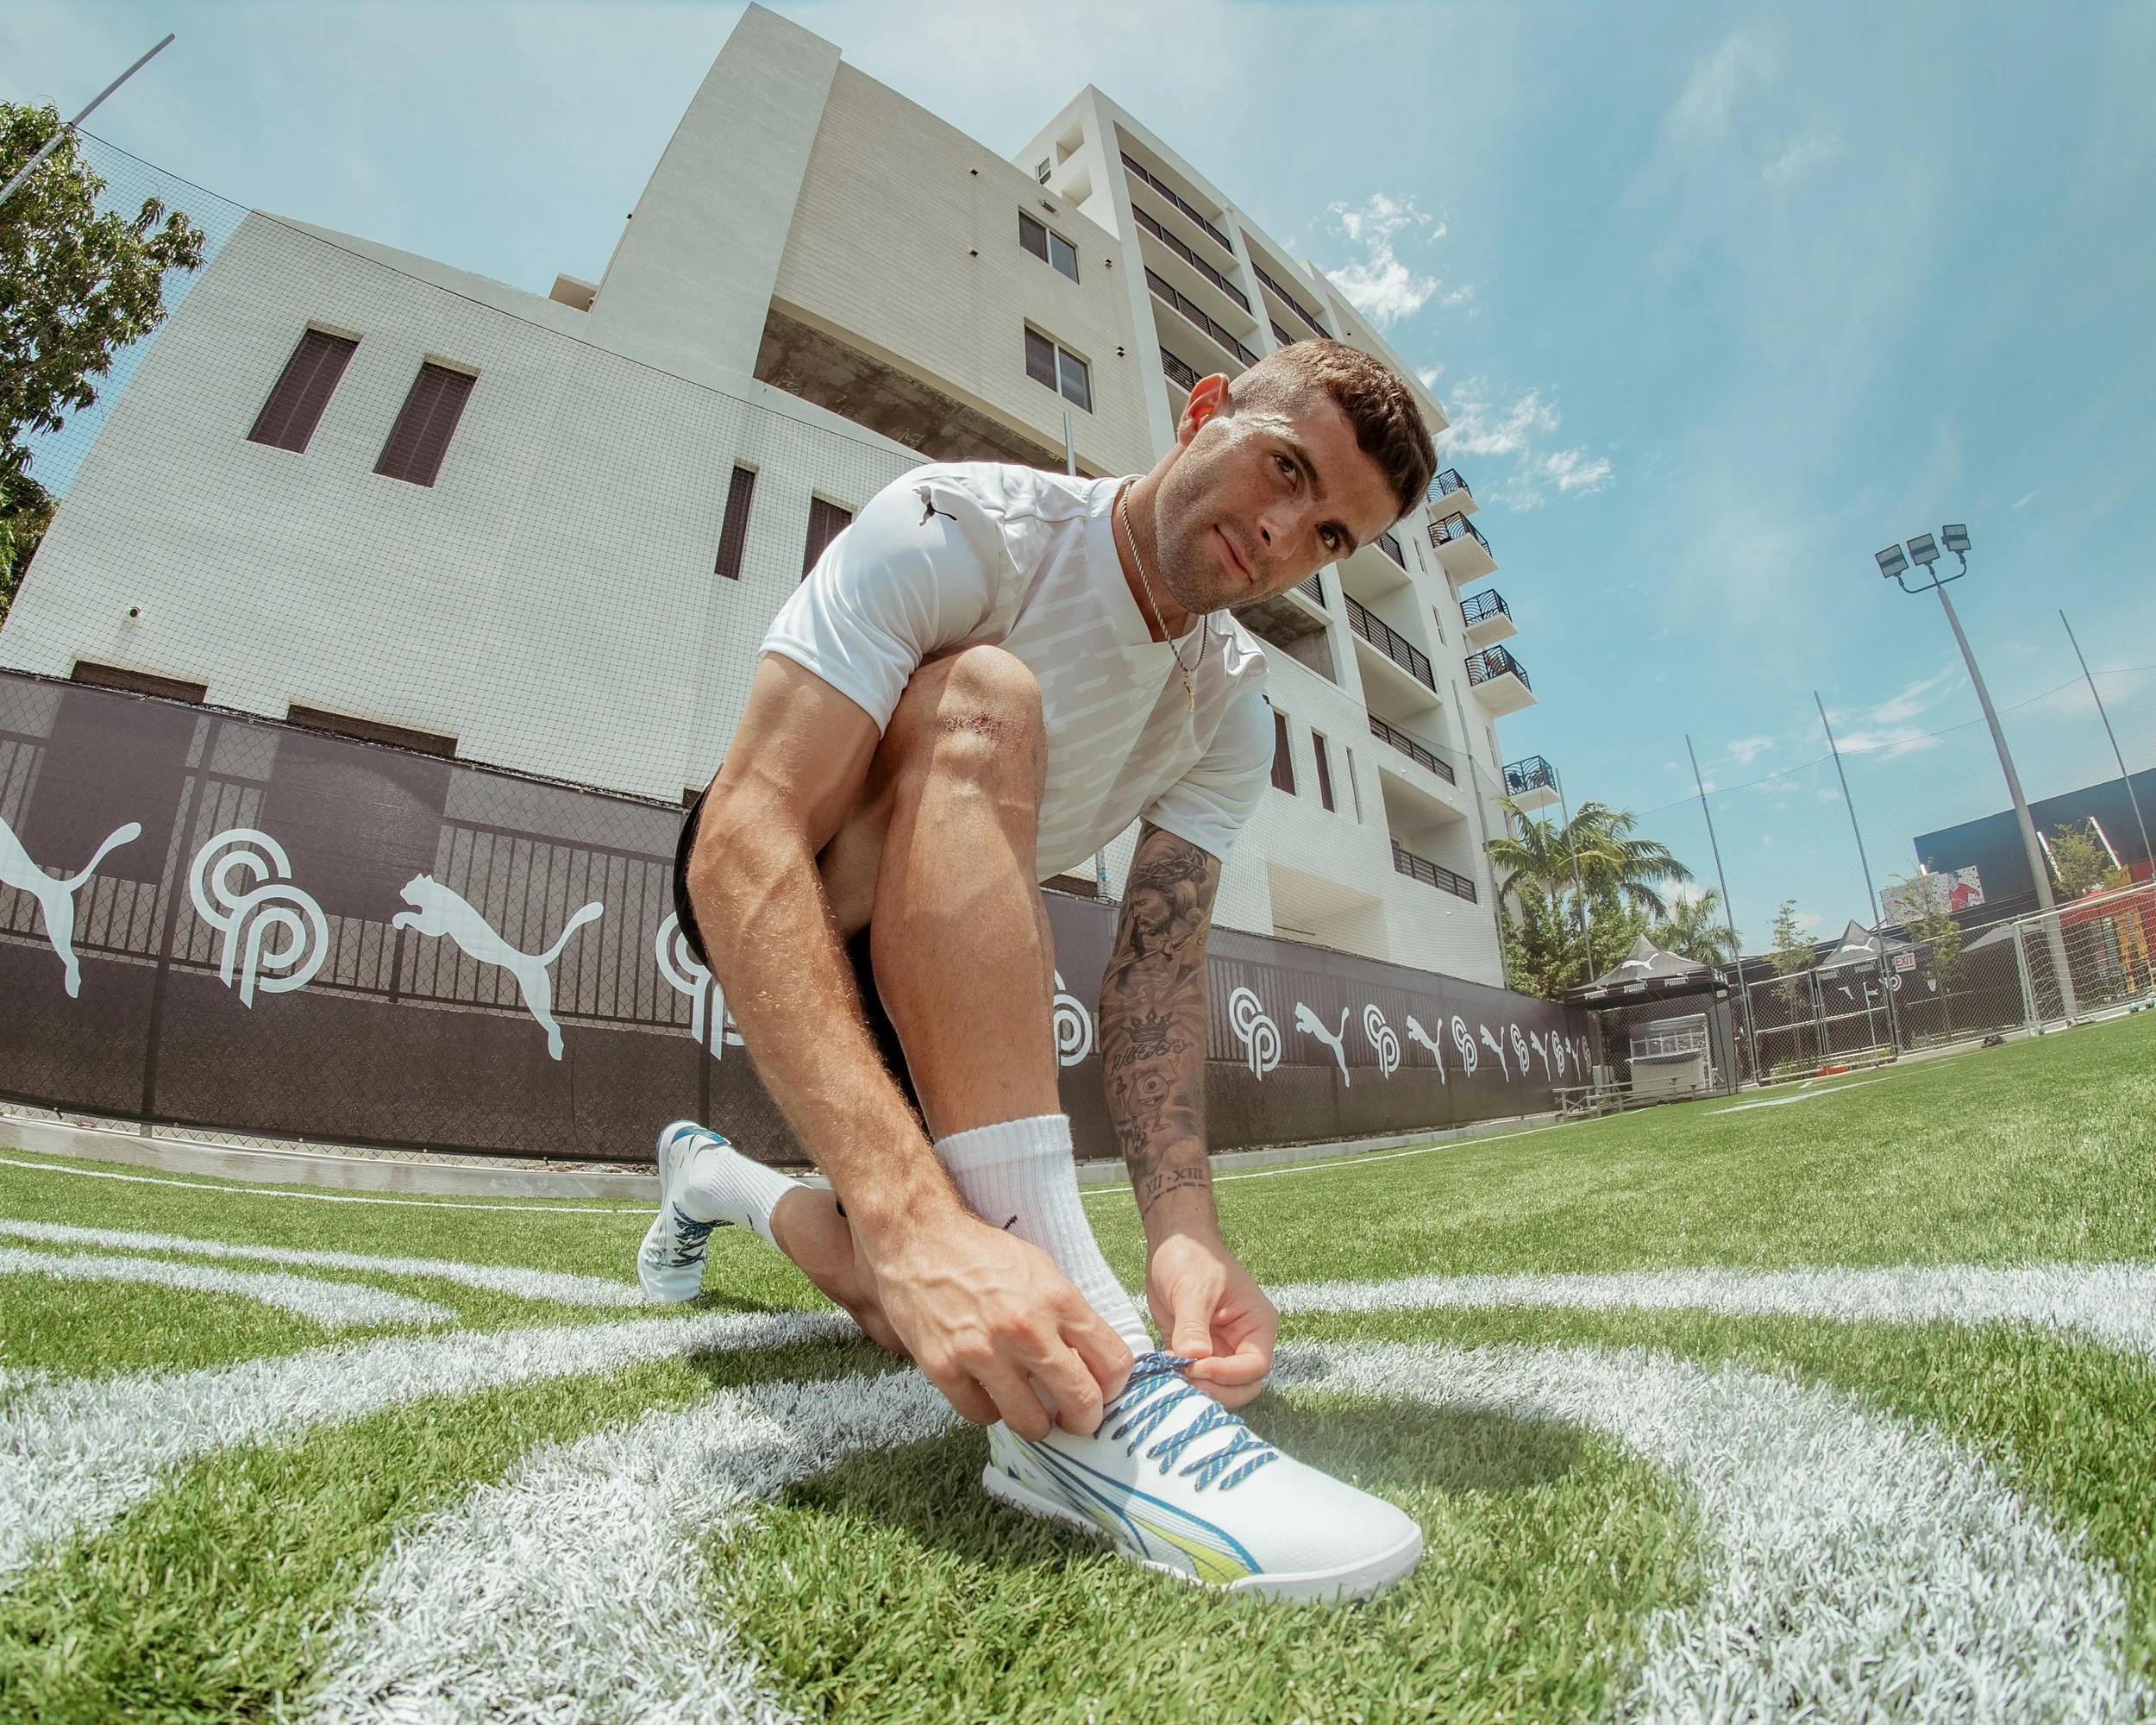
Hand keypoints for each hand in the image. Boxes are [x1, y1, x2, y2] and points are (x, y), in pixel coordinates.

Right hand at [865, 1201, 1132, 1439]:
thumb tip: (1091, 1357)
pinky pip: (981, 1416)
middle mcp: (1025, 1329)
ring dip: (1037, 1423)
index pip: (1113, 1363)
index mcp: (1058, 1300)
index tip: (1103, 1390)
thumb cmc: (982, 1252)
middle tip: (1077, 1419)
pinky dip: (988, 1410)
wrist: (918, 1238)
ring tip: (1031, 1410)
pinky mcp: (945, 1368)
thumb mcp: (1041, 1269)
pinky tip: (987, 1392)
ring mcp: (983, 1352)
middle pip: (1082, 1402)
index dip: (1115, 1386)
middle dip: (1085, 1420)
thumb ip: (1067, 1314)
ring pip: (1032, 1423)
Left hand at [1144, 1227, 1277, 1408]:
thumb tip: (1194, 1357)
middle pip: (1243, 1386)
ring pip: (1221, 1389)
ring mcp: (1222, 1350)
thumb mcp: (1192, 1288)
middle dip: (1216, 1389)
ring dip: (1199, 1389)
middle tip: (1182, 1377)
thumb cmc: (1192, 1256)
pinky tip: (1165, 1369)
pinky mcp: (1198, 1353)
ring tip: (1172, 1372)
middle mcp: (1245, 1342)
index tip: (1194, 1366)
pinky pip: (1198, 1379)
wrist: (1173, 1243)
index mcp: (1257, 1324)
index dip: (1227, 1374)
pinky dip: (1183, 1382)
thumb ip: (1193, 1325)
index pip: (1254, 1366)